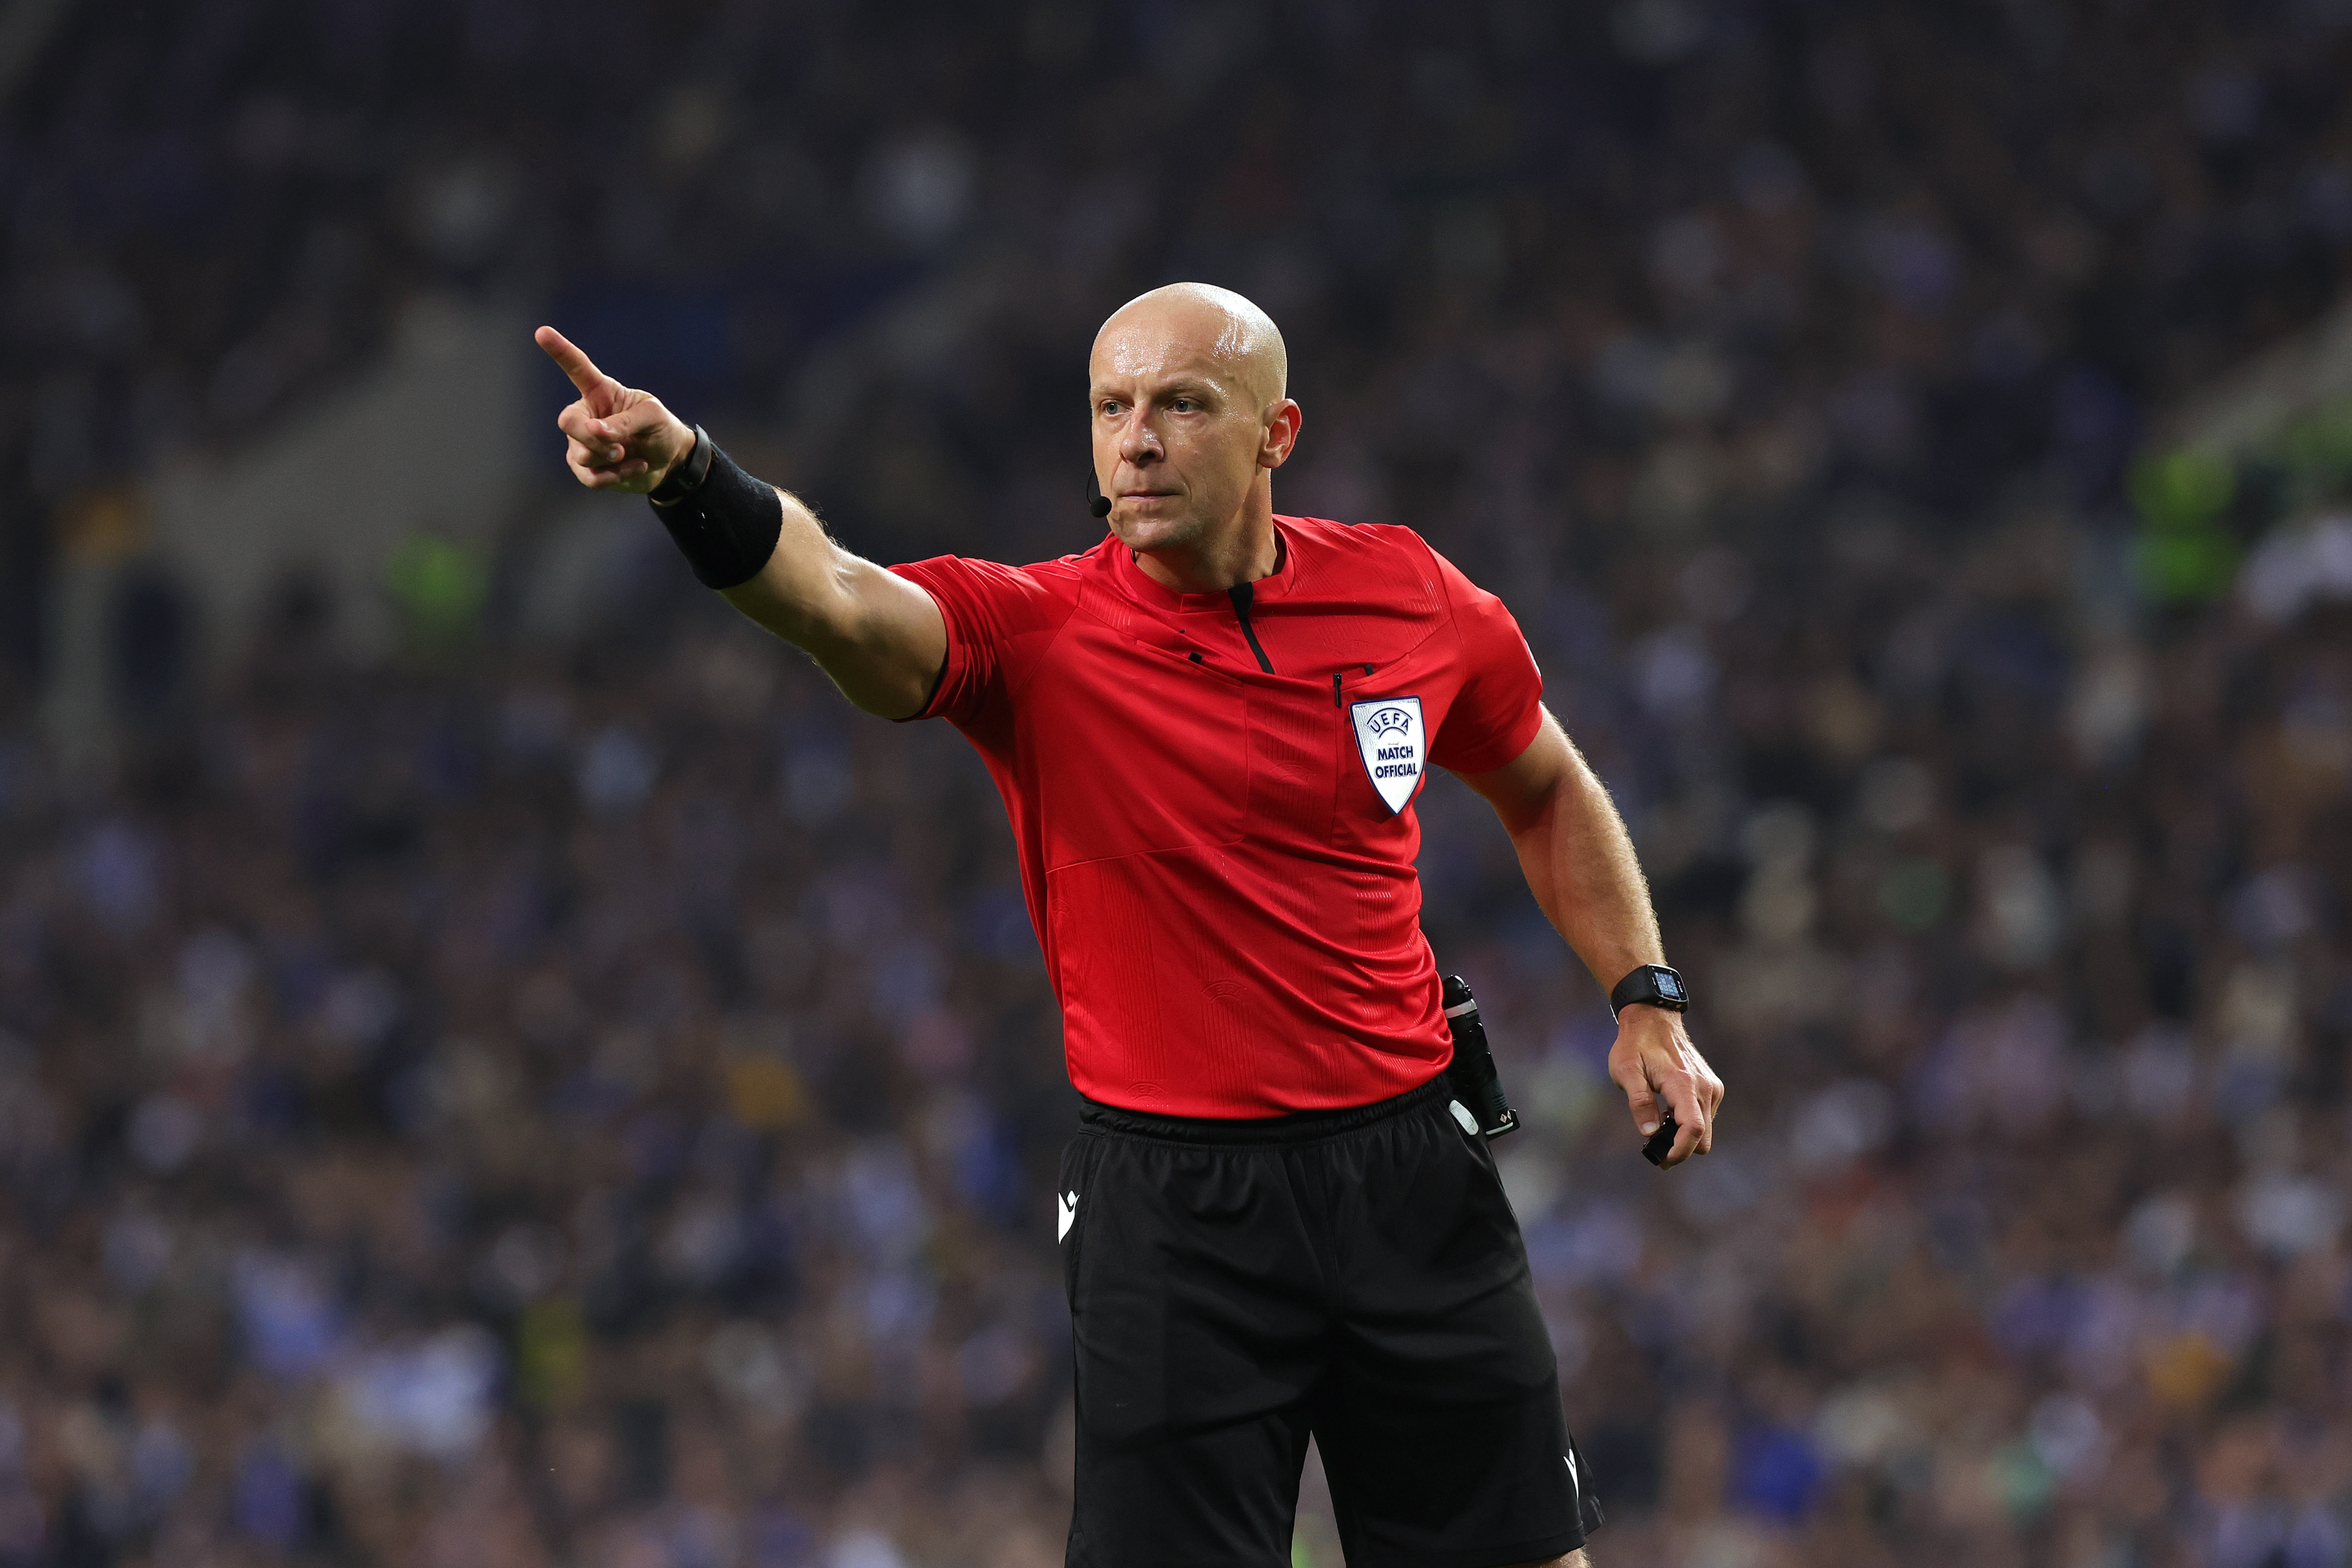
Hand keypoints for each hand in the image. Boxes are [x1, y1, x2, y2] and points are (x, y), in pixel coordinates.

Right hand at [535, 326, 695, 494]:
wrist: (670, 461)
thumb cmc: (661, 429)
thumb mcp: (652, 417)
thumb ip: (625, 421)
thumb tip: (596, 431)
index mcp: (601, 392)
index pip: (577, 369)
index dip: (560, 351)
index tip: (542, 331)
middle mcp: (586, 414)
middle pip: (568, 422)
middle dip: (591, 437)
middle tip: (619, 447)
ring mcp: (583, 442)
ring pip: (579, 454)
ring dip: (609, 459)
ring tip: (629, 455)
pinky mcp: (587, 468)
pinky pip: (589, 476)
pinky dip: (614, 477)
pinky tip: (632, 468)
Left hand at [1607, 1006, 1722, 1166]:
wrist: (1654, 1019)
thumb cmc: (1635, 1044)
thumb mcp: (1626, 1071)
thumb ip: (1639, 1102)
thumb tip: (1649, 1133)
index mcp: (1683, 1084)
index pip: (1692, 1129)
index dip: (1679, 1151)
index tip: (1661, 1159)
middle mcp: (1704, 1087)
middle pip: (1703, 1138)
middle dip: (1681, 1149)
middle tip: (1655, 1150)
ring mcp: (1712, 1087)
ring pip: (1705, 1131)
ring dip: (1684, 1136)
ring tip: (1658, 1122)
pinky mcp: (1712, 1087)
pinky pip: (1706, 1118)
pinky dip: (1689, 1123)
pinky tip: (1668, 1112)